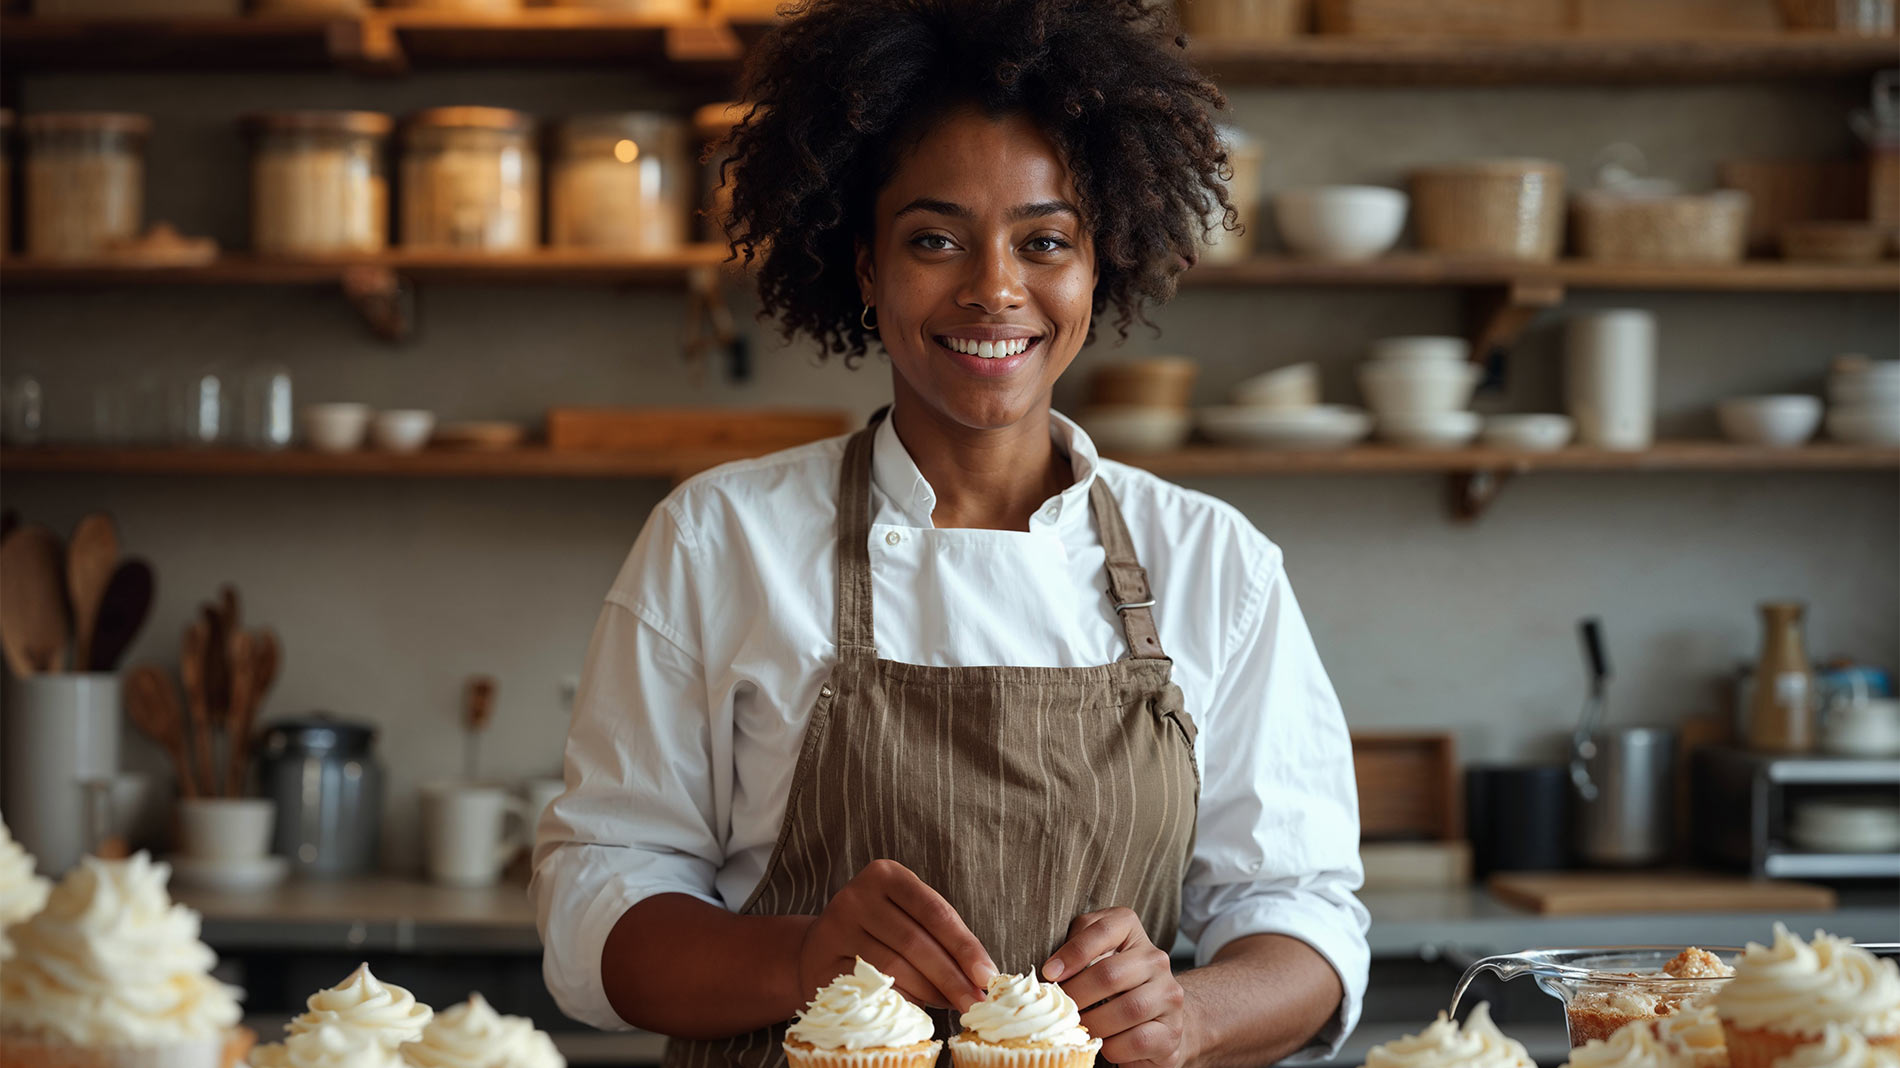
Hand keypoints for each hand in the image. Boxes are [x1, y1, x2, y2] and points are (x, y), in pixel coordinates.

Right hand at [797, 859, 995, 1010]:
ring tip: (952, 1004)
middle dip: (952, 977)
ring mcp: (834, 928)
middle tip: (976, 1003)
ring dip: (930, 992)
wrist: (819, 949)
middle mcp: (856, 895)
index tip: (987, 976)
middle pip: (916, 942)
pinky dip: (901, 1001)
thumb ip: (942, 937)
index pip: (935, 912)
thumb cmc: (879, 933)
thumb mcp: (909, 917)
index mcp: (885, 875)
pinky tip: (919, 1008)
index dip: (965, 946)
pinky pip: (871, 987)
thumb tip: (983, 976)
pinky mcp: (821, 962)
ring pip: (894, 968)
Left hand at [1042, 908, 1195, 1067]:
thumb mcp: (1092, 958)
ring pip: (1128, 1009)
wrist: (1157, 1020)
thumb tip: (1050, 971)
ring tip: (1079, 1028)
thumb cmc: (1113, 987)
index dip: (1073, 951)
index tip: (1049, 973)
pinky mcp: (1171, 1031)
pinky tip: (1104, 1044)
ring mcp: (1168, 995)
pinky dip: (1113, 1047)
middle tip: (1060, 1010)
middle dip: (1077, 995)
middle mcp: (1155, 959)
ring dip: (1094, 1023)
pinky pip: (1137, 1040)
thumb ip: (1074, 951)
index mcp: (1132, 932)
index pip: (1104, 929)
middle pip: (1110, 973)